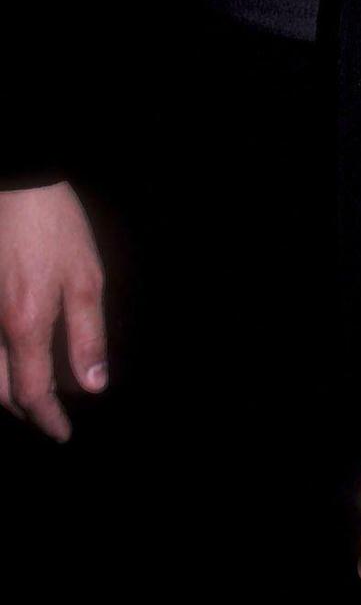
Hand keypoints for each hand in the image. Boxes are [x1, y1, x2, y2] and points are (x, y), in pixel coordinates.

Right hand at [0, 182, 107, 440]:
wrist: (16, 184)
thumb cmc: (53, 225)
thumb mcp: (85, 275)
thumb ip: (87, 334)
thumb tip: (94, 384)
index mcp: (25, 323)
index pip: (33, 392)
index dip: (47, 419)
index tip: (62, 433)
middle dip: (23, 411)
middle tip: (46, 418)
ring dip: (3, 391)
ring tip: (26, 397)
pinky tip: (6, 362)